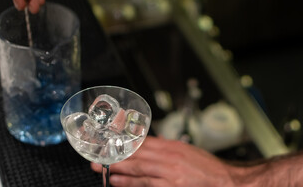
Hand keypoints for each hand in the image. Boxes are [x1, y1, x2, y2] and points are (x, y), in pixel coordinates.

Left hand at [91, 136, 236, 186]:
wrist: (226, 182)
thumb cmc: (207, 167)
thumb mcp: (185, 150)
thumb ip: (164, 147)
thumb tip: (145, 144)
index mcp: (171, 147)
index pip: (142, 142)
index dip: (123, 144)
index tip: (110, 144)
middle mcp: (169, 159)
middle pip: (136, 156)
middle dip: (115, 158)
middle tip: (98, 159)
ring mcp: (169, 175)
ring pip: (138, 171)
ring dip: (119, 171)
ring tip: (104, 171)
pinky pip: (147, 185)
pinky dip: (132, 184)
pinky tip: (120, 183)